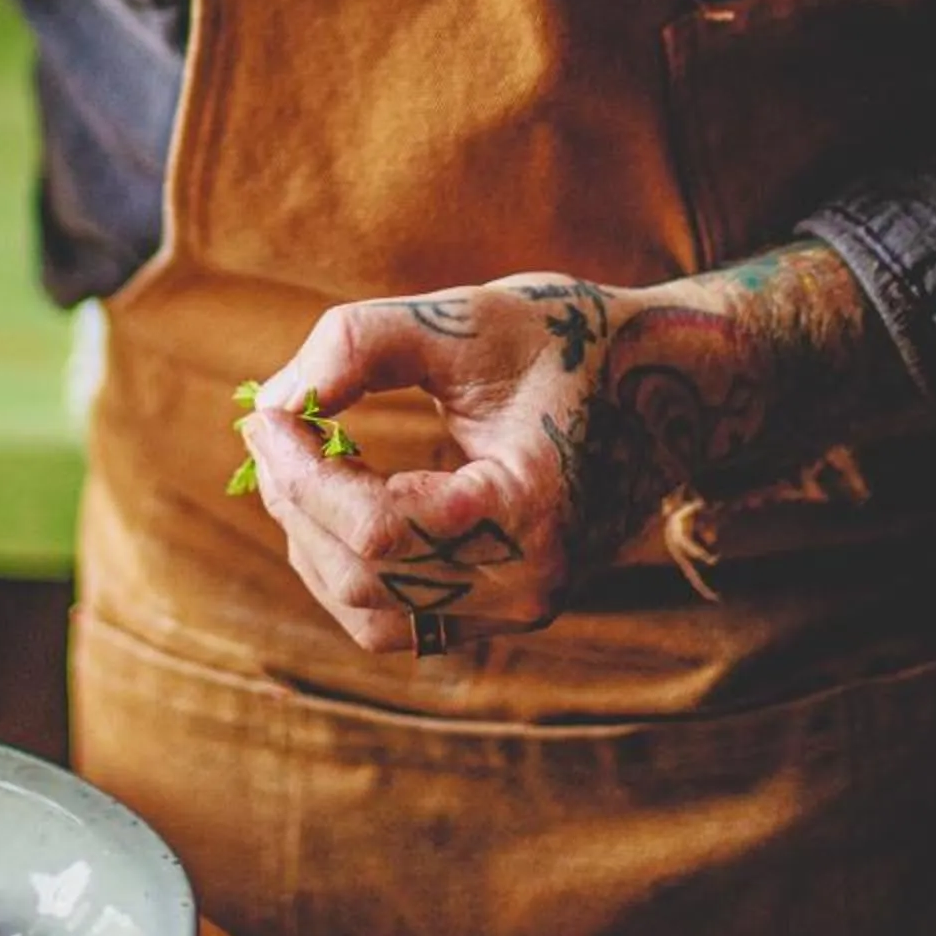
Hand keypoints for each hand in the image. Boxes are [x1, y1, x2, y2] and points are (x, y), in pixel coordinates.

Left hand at [237, 242, 915, 653]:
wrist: (671, 384)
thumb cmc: (574, 340)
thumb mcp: (468, 317)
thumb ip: (360, 346)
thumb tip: (270, 403)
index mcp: (530, 516)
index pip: (378, 531)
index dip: (301, 474)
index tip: (265, 412)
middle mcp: (528, 586)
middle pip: (364, 580)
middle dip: (297, 502)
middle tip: (274, 427)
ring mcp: (519, 608)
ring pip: (371, 615)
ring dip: (313, 540)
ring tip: (300, 458)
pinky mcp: (504, 607)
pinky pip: (400, 618)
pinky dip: (349, 563)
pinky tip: (338, 495)